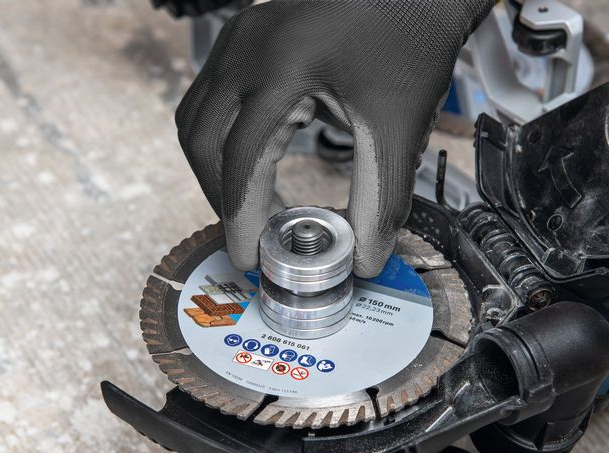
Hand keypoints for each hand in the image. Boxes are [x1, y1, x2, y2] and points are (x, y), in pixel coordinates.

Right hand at [175, 0, 494, 276]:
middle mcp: (247, 48)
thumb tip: (363, 260)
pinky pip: (211, 96)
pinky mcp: (245, 36)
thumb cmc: (411, 46)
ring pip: (196, 117)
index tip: (250, 255)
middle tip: (250, 233)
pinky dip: (224, 138)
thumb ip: (380, 199)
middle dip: (221, 195)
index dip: (241, 216)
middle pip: (201, 139)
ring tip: (250, 204)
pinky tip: (256, 159)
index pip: (240, 157)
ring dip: (216, 168)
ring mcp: (240, 37)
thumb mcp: (398, 128)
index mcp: (281, 66)